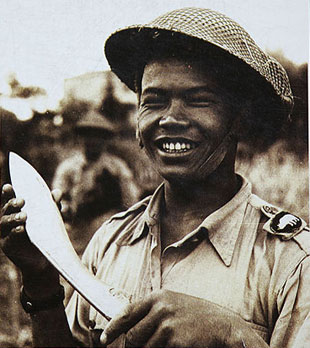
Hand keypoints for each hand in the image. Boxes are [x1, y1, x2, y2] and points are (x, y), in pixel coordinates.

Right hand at [0, 184, 61, 296]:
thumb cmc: (46, 234)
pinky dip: (15, 232)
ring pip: (5, 222)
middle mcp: (8, 221)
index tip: (9, 186)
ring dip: (13, 217)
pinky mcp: (7, 246)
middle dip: (12, 203)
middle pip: (6, 209)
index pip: (10, 199)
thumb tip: (57, 192)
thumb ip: (53, 205)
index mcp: (16, 211)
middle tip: (22, 201)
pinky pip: (9, 237)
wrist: (46, 258)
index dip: (8, 192)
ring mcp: (5, 233)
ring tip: (24, 215)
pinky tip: (22, 228)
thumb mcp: (52, 218)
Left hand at [100, 289, 241, 347]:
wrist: (224, 326)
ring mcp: (168, 325)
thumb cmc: (199, 317)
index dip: (113, 328)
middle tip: (146, 346)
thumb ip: (154, 311)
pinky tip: (177, 345)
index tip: (104, 339)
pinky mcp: (175, 341)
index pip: (127, 312)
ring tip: (169, 343)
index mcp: (159, 297)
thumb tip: (131, 326)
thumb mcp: (175, 305)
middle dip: (135, 346)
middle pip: (133, 336)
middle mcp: (161, 308)